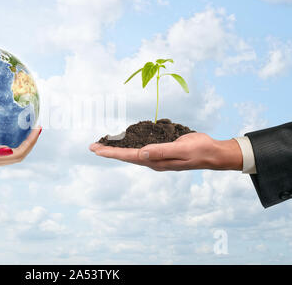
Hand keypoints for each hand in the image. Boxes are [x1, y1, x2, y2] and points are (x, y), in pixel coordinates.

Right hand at [0, 126, 41, 180]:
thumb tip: (9, 150)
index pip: (19, 153)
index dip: (31, 142)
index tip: (38, 128)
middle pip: (18, 155)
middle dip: (30, 142)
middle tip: (36, 126)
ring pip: (11, 154)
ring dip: (22, 142)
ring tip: (26, 129)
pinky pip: (1, 150)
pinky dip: (9, 142)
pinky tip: (4, 132)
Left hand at [89, 132, 242, 171]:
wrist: (212, 153)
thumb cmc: (198, 149)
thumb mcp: (180, 148)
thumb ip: (161, 151)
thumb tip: (141, 154)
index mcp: (155, 161)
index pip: (128, 156)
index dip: (111, 152)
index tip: (96, 149)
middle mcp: (153, 160)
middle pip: (126, 156)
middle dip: (109, 151)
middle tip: (92, 146)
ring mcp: (156, 157)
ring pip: (131, 153)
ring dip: (117, 149)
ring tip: (103, 144)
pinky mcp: (161, 151)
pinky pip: (141, 148)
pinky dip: (129, 145)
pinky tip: (125, 142)